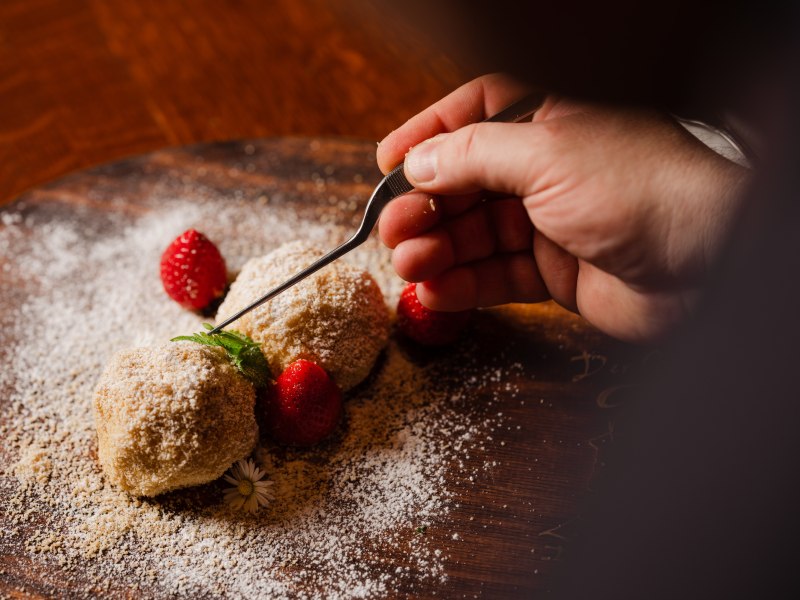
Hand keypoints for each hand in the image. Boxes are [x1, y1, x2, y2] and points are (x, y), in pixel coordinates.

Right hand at [377, 74, 748, 342]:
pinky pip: (495, 276)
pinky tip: (435, 290)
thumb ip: (473, 155)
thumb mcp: (545, 154)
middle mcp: (548, 168)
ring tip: (407, 263)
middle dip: (426, 206)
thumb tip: (418, 161)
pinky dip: (463, 284)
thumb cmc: (642, 190)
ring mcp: (550, 222)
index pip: (475, 115)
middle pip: (466, 183)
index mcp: (551, 120)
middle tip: (393, 229)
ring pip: (476, 234)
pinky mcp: (554, 272)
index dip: (428, 136)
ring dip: (436, 249)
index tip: (387, 162)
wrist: (704, 265)